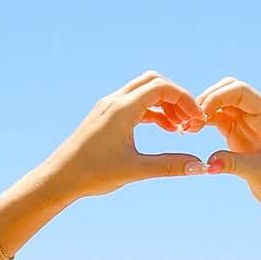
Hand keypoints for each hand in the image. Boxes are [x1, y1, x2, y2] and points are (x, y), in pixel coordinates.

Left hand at [47, 73, 206, 200]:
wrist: (60, 177)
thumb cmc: (93, 174)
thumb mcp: (136, 170)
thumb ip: (169, 166)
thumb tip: (200, 166)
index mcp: (122, 109)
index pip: (161, 88)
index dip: (185, 100)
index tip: (198, 119)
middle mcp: (115, 101)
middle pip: (154, 82)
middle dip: (176, 98)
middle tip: (191, 121)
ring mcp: (108, 107)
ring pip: (144, 92)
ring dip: (165, 105)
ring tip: (180, 129)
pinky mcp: (105, 115)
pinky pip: (135, 104)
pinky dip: (152, 112)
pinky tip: (165, 129)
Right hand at [197, 78, 260, 214]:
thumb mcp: (259, 173)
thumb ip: (233, 164)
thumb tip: (208, 162)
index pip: (241, 91)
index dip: (218, 96)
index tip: (200, 112)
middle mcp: (260, 114)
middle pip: (229, 91)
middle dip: (208, 100)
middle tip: (191, 120)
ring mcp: (249, 123)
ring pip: (222, 104)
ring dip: (204, 111)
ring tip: (188, 128)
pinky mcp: (240, 134)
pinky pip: (219, 119)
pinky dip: (206, 121)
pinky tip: (193, 131)